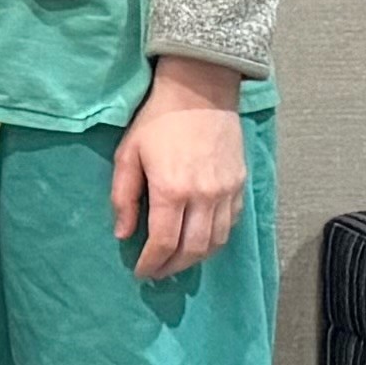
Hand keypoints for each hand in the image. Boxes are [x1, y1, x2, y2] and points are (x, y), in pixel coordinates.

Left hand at [116, 57, 250, 279]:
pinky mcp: (241, 185)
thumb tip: (123, 234)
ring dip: (197, 258)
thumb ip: (124, 197)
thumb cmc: (158, 121)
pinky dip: (216, 238)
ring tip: (178, 260)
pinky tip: (201, 239)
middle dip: (174, 267)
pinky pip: (232, 224)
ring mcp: (227, 192)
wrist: (200, 92)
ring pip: (217, 241)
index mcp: (172, 190)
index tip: (141, 272)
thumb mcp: (128, 154)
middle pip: (193, 249)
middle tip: (158, 272)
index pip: (164, 242)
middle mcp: (204, 196)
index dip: (152, 263)